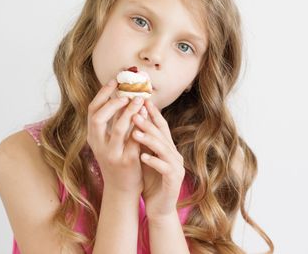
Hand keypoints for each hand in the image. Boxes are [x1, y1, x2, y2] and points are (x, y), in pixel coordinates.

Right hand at [87, 79, 145, 193]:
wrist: (121, 189)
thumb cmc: (118, 160)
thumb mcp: (111, 140)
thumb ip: (115, 120)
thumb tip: (123, 94)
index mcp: (93, 137)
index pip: (92, 111)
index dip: (102, 94)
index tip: (114, 81)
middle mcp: (98, 145)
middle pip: (98, 118)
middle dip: (113, 103)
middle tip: (127, 93)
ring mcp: (112, 154)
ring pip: (118, 128)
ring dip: (130, 112)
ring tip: (140, 101)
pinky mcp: (126, 161)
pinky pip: (134, 140)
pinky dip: (140, 127)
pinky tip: (147, 117)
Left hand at [130, 99, 185, 218]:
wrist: (160, 207)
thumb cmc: (151, 180)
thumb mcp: (145, 157)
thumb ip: (142, 142)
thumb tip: (130, 120)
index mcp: (167, 147)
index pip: (161, 126)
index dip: (152, 113)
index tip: (141, 100)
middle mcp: (174, 154)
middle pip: (162, 135)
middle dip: (148, 123)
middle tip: (134, 112)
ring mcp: (176, 167)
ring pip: (163, 149)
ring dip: (149, 140)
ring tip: (135, 133)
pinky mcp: (174, 180)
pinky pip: (164, 168)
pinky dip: (153, 161)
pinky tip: (142, 157)